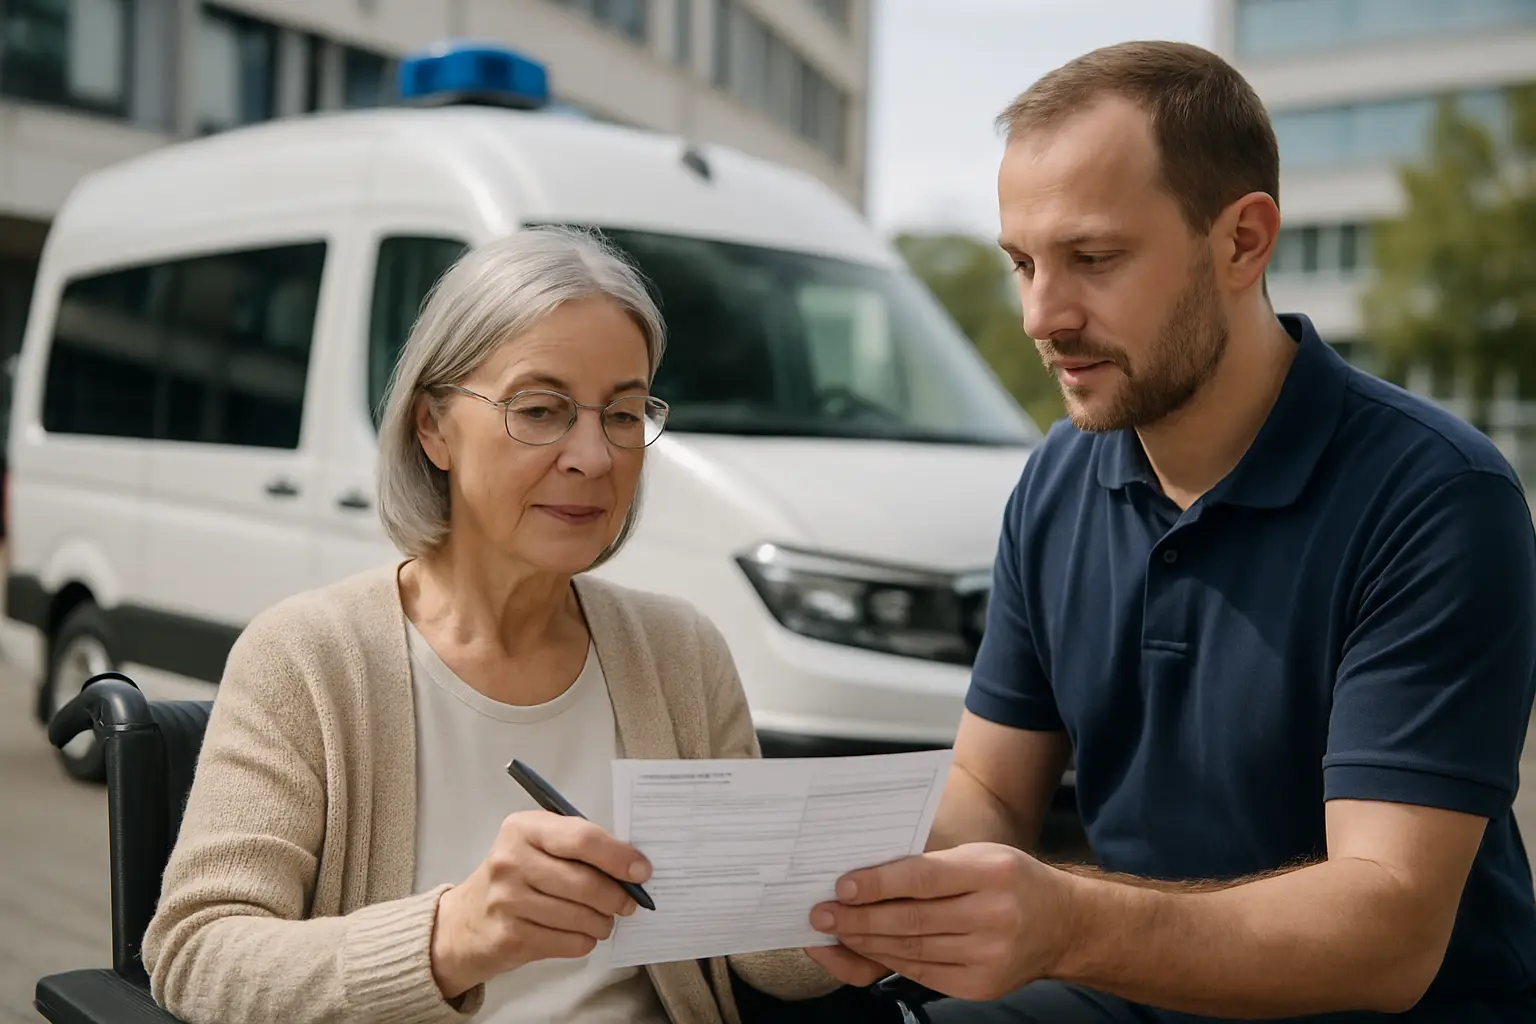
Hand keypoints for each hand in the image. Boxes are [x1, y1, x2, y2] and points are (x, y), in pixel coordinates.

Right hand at [430, 811, 650, 997]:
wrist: (463, 923)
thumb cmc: (514, 878)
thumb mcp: (536, 846)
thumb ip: (578, 847)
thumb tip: (632, 867)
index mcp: (523, 828)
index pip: (582, 838)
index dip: (618, 856)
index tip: (642, 870)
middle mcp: (511, 861)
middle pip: (585, 882)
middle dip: (618, 896)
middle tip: (628, 902)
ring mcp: (508, 901)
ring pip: (581, 916)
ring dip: (602, 922)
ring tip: (602, 920)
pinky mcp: (511, 937)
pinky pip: (569, 942)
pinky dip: (585, 941)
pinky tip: (580, 934)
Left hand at [807, 843, 1073, 1002]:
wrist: (1064, 925)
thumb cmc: (1010, 880)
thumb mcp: (979, 856)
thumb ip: (931, 866)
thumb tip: (866, 878)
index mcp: (991, 873)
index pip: (923, 879)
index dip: (878, 884)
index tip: (841, 886)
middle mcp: (994, 916)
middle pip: (912, 921)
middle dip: (858, 919)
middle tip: (821, 914)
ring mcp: (989, 956)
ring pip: (912, 951)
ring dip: (866, 942)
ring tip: (834, 932)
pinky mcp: (981, 985)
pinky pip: (923, 973)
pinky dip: (889, 961)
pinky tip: (867, 949)